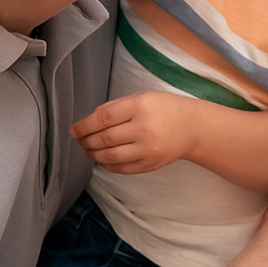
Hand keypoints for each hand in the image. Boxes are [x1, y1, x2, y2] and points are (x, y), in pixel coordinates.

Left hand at [72, 92, 199, 173]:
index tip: (74, 130)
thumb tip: (87, 121)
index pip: (103, 118)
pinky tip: (102, 159)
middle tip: (80, 140)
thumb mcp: (141, 97)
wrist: (192, 127)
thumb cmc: (164, 109)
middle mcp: (144, 128)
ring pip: (111, 156)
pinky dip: (107, 165)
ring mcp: (149, 149)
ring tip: (88, 150)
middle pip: (104, 138)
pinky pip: (122, 169)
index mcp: (140, 107)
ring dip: (93, 154)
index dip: (84, 126)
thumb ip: (114, 107)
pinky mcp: (151, 164)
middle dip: (86, 141)